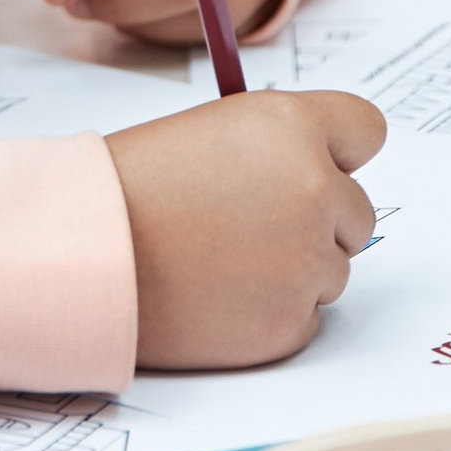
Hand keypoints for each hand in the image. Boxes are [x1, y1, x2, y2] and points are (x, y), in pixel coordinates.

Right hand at [108, 92, 384, 368]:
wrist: (83, 255)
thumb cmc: (133, 187)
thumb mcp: (213, 132)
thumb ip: (279, 146)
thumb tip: (325, 174)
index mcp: (293, 127)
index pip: (367, 130)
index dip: (337, 152)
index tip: (314, 166)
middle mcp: (317, 189)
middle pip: (357, 211)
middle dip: (316, 221)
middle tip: (245, 226)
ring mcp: (309, 262)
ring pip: (331, 269)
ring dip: (290, 270)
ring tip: (218, 262)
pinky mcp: (290, 323)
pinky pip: (304, 318)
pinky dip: (268, 314)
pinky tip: (217, 298)